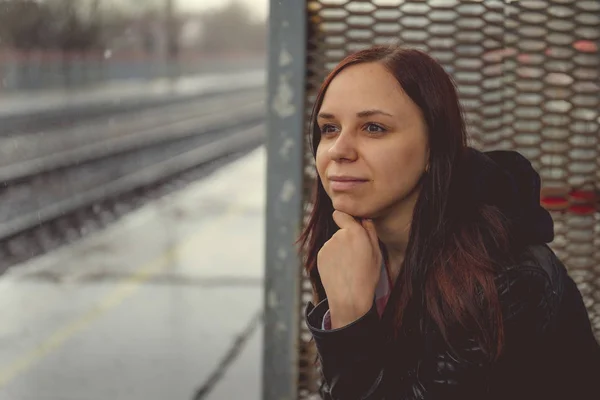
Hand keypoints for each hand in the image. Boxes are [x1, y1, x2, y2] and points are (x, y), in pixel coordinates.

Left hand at [317, 210, 381, 328]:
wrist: (349, 298)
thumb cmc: (366, 277)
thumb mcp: (376, 254)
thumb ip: (370, 232)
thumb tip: (364, 218)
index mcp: (355, 232)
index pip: (341, 214)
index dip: (345, 218)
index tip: (349, 225)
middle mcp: (338, 235)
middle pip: (340, 230)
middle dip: (346, 238)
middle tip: (356, 256)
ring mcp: (327, 245)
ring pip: (334, 242)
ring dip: (340, 249)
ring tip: (348, 266)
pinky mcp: (320, 255)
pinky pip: (328, 252)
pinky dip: (332, 258)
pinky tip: (339, 270)